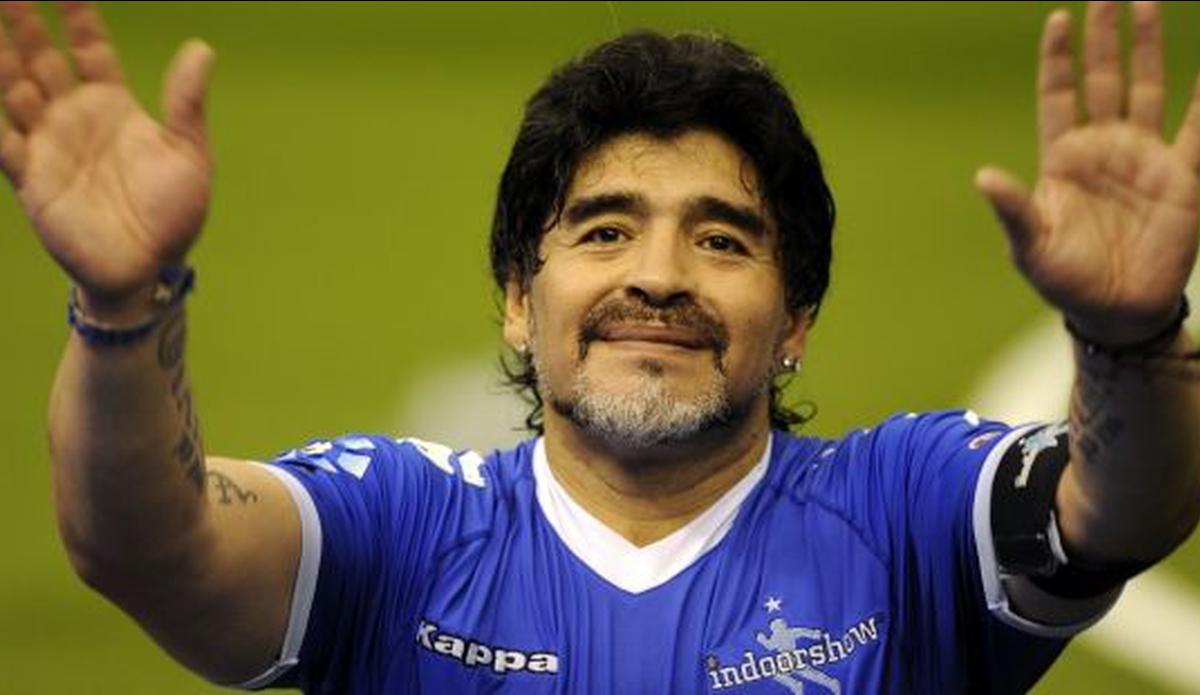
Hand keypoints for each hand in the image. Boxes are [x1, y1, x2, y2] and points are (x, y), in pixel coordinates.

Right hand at [0, 1, 214, 307]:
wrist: (150, 269)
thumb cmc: (174, 214)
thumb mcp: (188, 153)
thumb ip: (186, 102)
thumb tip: (201, 49)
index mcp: (113, 105)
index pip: (88, 47)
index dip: (76, 13)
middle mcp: (74, 117)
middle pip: (40, 56)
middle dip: (23, 21)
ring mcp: (49, 144)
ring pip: (12, 87)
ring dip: (0, 56)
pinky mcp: (32, 177)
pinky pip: (1, 141)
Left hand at [977, 1, 1199, 344]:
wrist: (1115, 311)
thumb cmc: (1065, 279)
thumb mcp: (1031, 245)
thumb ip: (1013, 208)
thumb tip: (982, 177)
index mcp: (1063, 158)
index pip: (1059, 94)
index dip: (1058, 59)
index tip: (1057, 20)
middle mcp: (1104, 148)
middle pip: (1105, 78)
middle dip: (1106, 38)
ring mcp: (1143, 157)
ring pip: (1148, 88)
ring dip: (1149, 48)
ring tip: (1148, 4)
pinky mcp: (1181, 177)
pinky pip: (1197, 128)